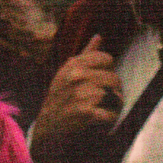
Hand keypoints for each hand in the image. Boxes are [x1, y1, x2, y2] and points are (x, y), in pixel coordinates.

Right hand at [30, 34, 120, 162]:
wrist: (48, 126)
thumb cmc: (60, 98)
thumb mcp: (67, 73)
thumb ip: (86, 54)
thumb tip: (99, 36)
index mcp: (74, 64)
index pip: (107, 58)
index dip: (107, 71)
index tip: (100, 81)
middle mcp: (77, 76)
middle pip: (114, 78)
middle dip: (113, 91)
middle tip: (103, 100)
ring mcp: (81, 93)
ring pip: (115, 96)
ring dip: (113, 106)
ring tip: (102, 110)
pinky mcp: (85, 111)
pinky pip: (111, 113)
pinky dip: (109, 119)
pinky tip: (101, 120)